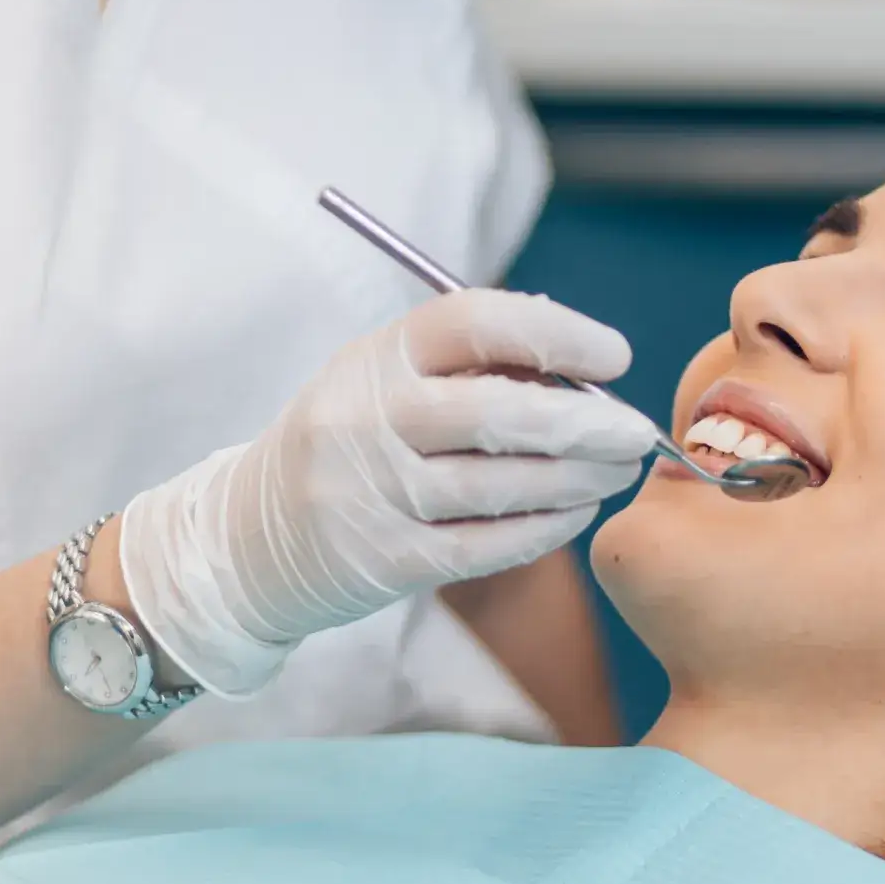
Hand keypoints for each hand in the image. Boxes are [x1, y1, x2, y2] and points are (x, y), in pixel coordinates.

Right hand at [119, 290, 655, 694]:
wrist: (247, 540)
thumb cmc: (347, 444)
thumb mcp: (382, 383)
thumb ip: (468, 369)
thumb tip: (586, 372)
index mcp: (373, 357)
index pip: (473, 322)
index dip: (555, 334)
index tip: (615, 356)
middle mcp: (365, 419)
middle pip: (499, 413)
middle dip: (587, 424)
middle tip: (637, 433)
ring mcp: (370, 494)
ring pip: (501, 486)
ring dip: (576, 480)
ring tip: (614, 473)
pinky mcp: (382, 561)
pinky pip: (486, 545)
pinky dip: (543, 530)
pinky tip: (574, 515)